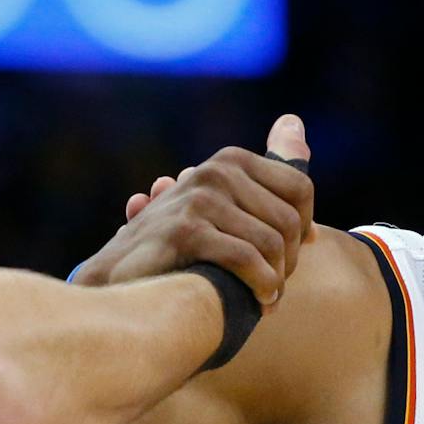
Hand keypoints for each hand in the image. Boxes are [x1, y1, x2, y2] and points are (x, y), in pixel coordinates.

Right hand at [82, 114, 313, 306]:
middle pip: (288, 221)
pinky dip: (260, 286)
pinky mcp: (186, 230)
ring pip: (270, 243)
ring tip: (266, 299)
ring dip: (275, 281)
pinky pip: (246, 259)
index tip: (289, 256)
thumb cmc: (178, 251)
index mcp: (230, 161)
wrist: (120, 282)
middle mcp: (216, 172)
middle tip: (275, 286)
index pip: (300, 189)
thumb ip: (262, 172)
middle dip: (289, 261)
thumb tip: (295, 122)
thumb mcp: (223, 206)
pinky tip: (258, 302)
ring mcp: (199, 199)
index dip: (304, 229)